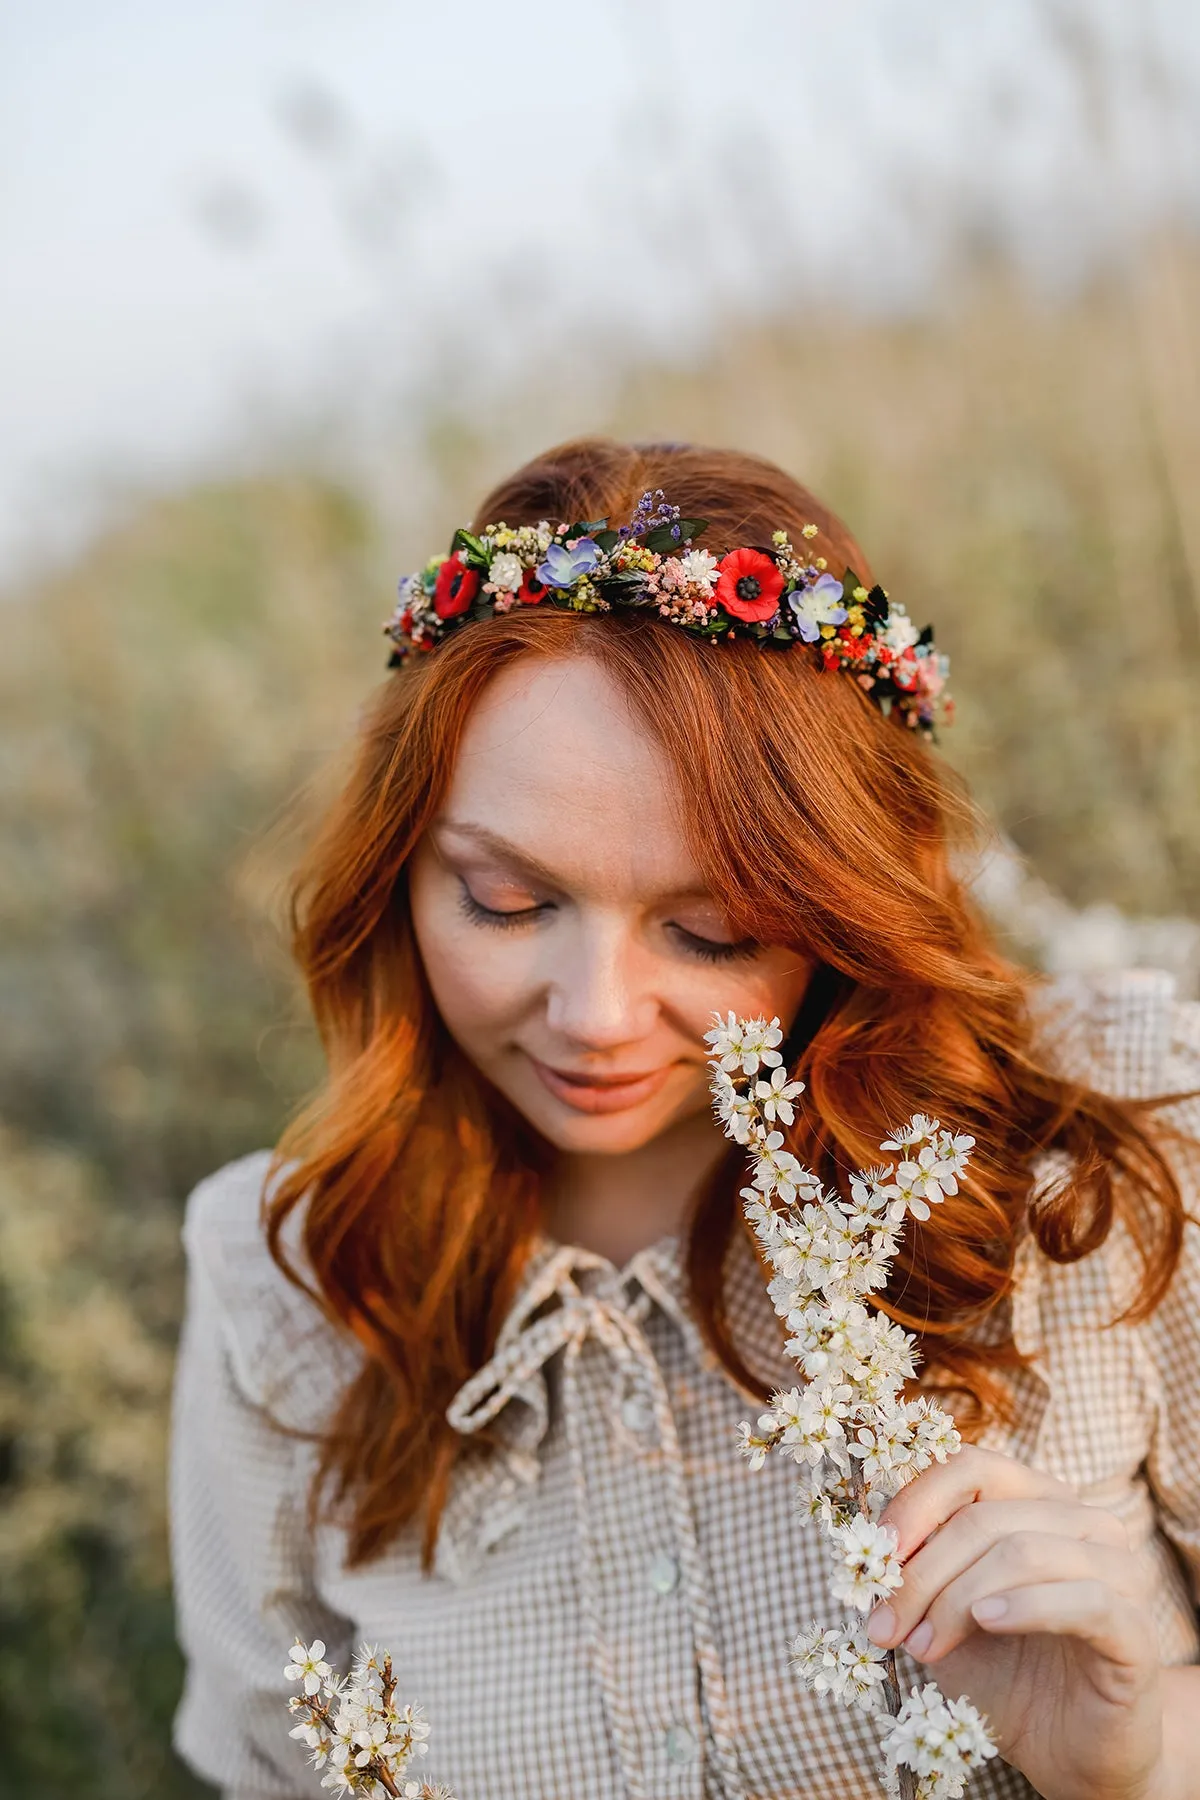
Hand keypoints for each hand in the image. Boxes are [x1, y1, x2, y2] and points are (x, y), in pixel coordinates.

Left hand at [866, 1445, 1167, 1799]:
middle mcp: (1084, 1523)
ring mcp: (1118, 1572)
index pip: (970, 1468)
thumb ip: (916, 1568)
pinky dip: (1025, 1607)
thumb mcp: (943, 1612)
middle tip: (883, 1626)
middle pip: (985, 1519)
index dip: (915, 1504)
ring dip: (956, 1599)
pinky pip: (1082, 1599)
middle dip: (921, 1573)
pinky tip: (987, 1623)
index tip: (874, 1556)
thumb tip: (867, 1541)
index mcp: (1037, 1501)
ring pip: (1024, 1552)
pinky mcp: (1136, 1630)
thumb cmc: (1002, 1672)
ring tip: (923, 1647)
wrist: (1065, 1752)